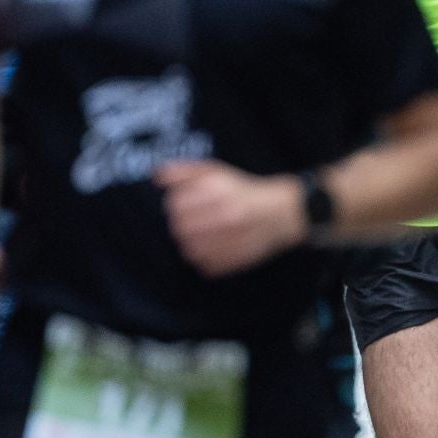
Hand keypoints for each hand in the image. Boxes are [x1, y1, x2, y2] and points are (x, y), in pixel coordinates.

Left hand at [157, 160, 305, 277]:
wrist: (280, 214)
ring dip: (190, 244)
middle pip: (179, 228)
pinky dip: (204, 260)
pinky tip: (213, 248)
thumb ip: (185, 171)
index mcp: (219, 191)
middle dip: (182, 225)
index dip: (176, 205)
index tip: (185, 204)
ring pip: (188, 250)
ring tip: (203, 235)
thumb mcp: (217, 171)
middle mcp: (225, 215)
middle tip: (195, 221)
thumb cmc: (244, 191)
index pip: (175, 204)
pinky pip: (204, 266)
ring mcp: (231, 240)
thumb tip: (158, 177)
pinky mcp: (235, 260)